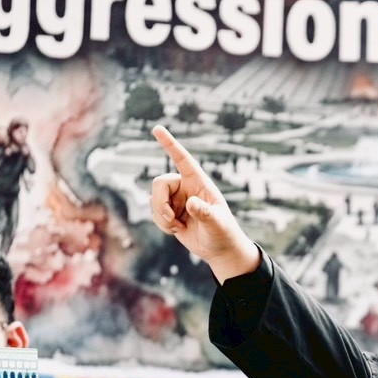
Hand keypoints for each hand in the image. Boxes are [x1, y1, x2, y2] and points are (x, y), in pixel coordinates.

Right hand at [150, 125, 258, 280]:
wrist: (219, 249)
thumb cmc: (223, 232)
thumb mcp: (217, 223)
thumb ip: (205, 213)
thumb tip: (190, 203)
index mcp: (199, 182)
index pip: (182, 159)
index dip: (170, 144)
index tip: (157, 128)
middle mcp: (185, 187)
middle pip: (159, 183)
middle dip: (159, 202)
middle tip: (171, 218)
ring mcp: (176, 200)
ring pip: (154, 200)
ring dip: (162, 217)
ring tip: (177, 227)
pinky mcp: (169, 212)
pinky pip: (154, 213)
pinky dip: (162, 224)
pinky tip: (176, 230)